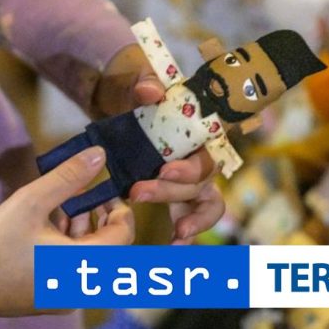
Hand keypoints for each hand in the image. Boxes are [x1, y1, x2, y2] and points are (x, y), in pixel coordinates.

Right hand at [0, 146, 133, 315]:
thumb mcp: (33, 201)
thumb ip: (69, 177)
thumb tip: (100, 154)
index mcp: (86, 265)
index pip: (124, 235)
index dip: (119, 208)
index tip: (103, 188)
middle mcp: (83, 287)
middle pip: (108, 247)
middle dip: (97, 217)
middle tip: (81, 194)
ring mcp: (66, 298)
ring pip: (89, 258)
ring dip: (81, 230)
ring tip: (61, 206)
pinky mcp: (50, 301)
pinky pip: (73, 270)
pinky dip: (68, 248)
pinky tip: (46, 228)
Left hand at [100, 44, 225, 242]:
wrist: (121, 100)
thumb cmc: (136, 90)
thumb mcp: (136, 81)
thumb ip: (145, 83)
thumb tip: (151, 91)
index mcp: (198, 130)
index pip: (206, 153)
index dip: (190, 167)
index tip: (165, 171)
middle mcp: (200, 156)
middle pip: (200, 182)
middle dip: (171, 192)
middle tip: (137, 192)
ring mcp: (190, 178)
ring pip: (202, 204)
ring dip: (191, 221)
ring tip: (176, 236)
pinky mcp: (174, 193)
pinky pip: (189, 218)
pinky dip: (186, 234)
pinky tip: (174, 248)